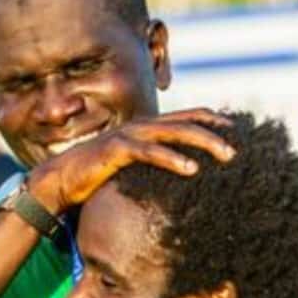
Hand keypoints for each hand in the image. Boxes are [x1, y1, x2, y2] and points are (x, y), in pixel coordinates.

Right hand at [24, 109, 235, 214]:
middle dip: (216, 133)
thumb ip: (151, 164)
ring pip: (175, 132)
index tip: (237, 134)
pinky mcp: (116, 149)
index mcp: (146, 127)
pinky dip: (173, 158)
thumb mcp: (130, 168)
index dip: (213, 121)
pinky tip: (192, 169)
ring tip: (227, 155)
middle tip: (239, 149)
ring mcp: (128, 134)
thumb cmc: (94, 178)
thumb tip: (177, 176)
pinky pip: (150, 152)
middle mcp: (140, 125)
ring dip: (204, 142)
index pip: (187, 117)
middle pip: (188, 122)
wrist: (58, 181)